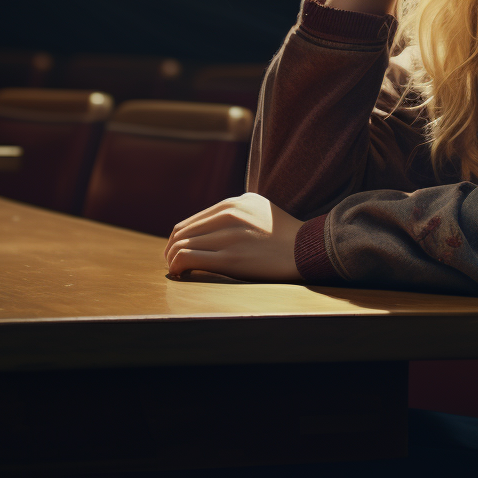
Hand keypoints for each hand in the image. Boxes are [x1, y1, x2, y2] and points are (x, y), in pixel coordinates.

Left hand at [163, 193, 302, 281]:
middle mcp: (229, 214)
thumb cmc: (284, 234)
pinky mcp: (231, 257)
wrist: (307, 248)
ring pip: (182, 244)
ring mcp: (229, 235)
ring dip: (172, 260)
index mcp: (234, 202)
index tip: (177, 252)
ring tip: (176, 271)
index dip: (178, 239)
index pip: (191, 221)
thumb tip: (209, 225)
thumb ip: (235, 212)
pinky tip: (180, 274)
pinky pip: (189, 258)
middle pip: (182, 232)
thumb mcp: (259, 209)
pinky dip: (178, 266)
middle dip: (171, 250)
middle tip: (172, 264)